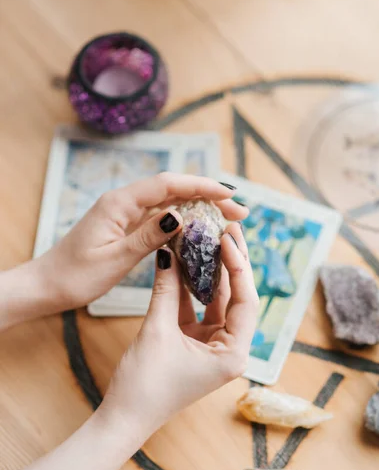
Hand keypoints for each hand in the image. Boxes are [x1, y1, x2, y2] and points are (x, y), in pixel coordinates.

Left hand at [36, 173, 246, 311]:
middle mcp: (124, 202)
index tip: (230, 195)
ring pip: (169, 202)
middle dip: (208, 196)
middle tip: (239, 211)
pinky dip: (183, 220)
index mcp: (119, 203)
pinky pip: (160, 216)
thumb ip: (148, 235)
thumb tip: (181, 214)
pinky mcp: (126, 225)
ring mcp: (125, 213)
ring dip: (199, 207)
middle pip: (173, 190)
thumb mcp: (115, 258)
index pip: (168, 185)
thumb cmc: (75, 275)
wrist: (48, 285)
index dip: (202, 186)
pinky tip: (199, 229)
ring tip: (228, 218)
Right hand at [101, 222, 258, 435]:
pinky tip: (183, 262)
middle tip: (227, 230)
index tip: (228, 238)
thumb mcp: (157, 331)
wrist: (123, 418)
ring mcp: (211, 346)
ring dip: (209, 273)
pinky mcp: (193, 344)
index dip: (239, 266)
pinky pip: (196, 309)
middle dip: (230, 264)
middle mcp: (229, 349)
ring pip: (215, 301)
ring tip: (207, 239)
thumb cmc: (145, 386)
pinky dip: (189, 288)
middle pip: (236, 298)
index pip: (246, 301)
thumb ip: (166, 290)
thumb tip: (169, 252)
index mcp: (233, 354)